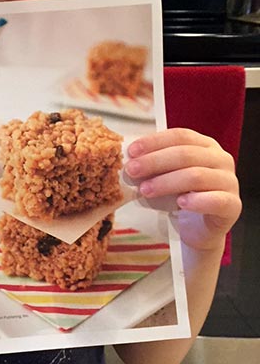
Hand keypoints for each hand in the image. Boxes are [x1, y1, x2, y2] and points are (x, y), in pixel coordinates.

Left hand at [124, 128, 240, 252]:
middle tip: (132, 171)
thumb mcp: (166, 174)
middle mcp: (221, 159)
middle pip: (186, 154)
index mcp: (205, 145)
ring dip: (166, 182)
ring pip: (196, 176)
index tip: (132, 151)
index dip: (154, 141)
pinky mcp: (233, 205)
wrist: (197, 228)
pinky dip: (196, 200)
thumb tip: (129, 158)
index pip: (180, 136)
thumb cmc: (180, 195)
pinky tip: (180, 203)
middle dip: (155, 162)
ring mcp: (229, 181)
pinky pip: (216, 200)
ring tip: (145, 190)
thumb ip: (154, 163)